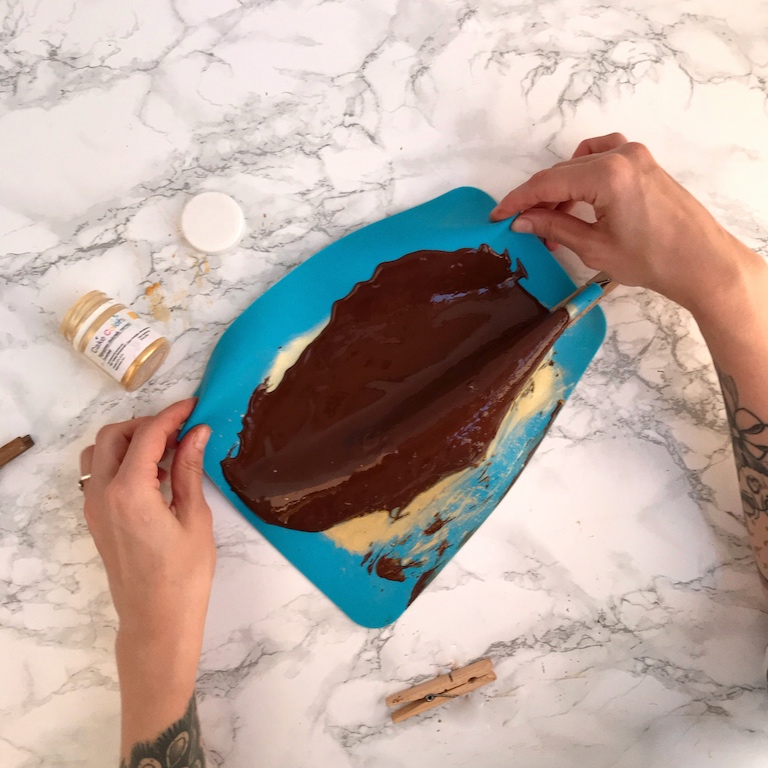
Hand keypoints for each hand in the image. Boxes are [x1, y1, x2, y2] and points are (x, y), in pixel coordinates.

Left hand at [80, 398, 214, 749]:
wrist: (156, 621)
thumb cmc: (184, 575)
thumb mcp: (194, 518)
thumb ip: (188, 470)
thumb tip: (195, 433)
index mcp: (130, 491)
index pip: (147, 436)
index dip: (172, 415)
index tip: (194, 406)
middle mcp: (103, 494)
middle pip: (115, 436)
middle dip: (147, 424)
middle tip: (182, 429)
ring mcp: (94, 507)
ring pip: (99, 453)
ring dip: (129, 441)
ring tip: (166, 451)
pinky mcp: (96, 519)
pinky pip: (99, 474)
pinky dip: (121, 461)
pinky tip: (153, 475)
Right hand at [490, 132, 756, 317]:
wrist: (701, 263)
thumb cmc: (653, 260)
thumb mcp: (595, 248)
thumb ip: (554, 227)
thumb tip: (522, 221)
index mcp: (607, 175)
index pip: (547, 183)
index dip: (517, 200)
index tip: (498, 215)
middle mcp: (621, 156)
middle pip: (561, 171)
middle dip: (538, 199)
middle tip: (522, 226)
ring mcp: (635, 155)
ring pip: (579, 163)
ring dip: (560, 188)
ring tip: (552, 222)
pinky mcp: (643, 162)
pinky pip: (602, 155)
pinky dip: (583, 171)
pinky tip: (578, 195)